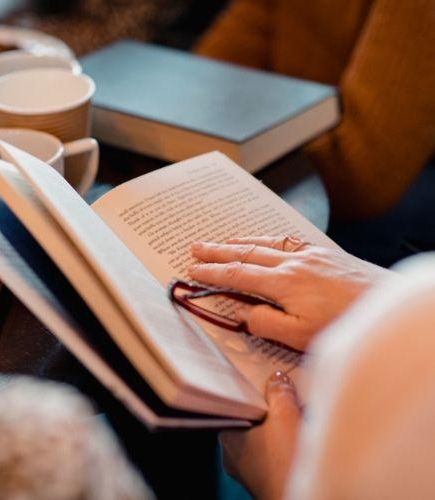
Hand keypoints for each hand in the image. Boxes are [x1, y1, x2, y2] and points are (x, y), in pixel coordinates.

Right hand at [189, 236, 392, 349]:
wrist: (385, 304)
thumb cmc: (346, 324)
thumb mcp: (301, 336)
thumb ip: (266, 323)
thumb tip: (243, 312)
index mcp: (284, 283)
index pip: (237, 275)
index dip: (213, 272)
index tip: (194, 270)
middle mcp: (293, 262)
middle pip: (246, 253)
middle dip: (218, 250)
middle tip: (196, 247)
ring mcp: (309, 254)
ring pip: (265, 243)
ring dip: (239, 242)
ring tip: (221, 241)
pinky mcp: (323, 252)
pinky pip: (286, 240)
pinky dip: (267, 239)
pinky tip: (263, 241)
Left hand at [221, 371, 300, 499]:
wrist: (299, 498)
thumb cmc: (284, 462)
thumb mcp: (284, 414)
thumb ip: (279, 392)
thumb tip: (278, 379)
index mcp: (227, 435)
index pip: (235, 406)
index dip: (250, 392)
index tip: (263, 380)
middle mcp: (233, 455)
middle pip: (251, 421)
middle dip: (269, 408)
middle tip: (283, 393)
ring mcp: (250, 471)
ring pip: (263, 439)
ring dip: (279, 427)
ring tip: (296, 413)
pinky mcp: (267, 481)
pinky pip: (274, 455)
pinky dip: (285, 445)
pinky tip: (300, 437)